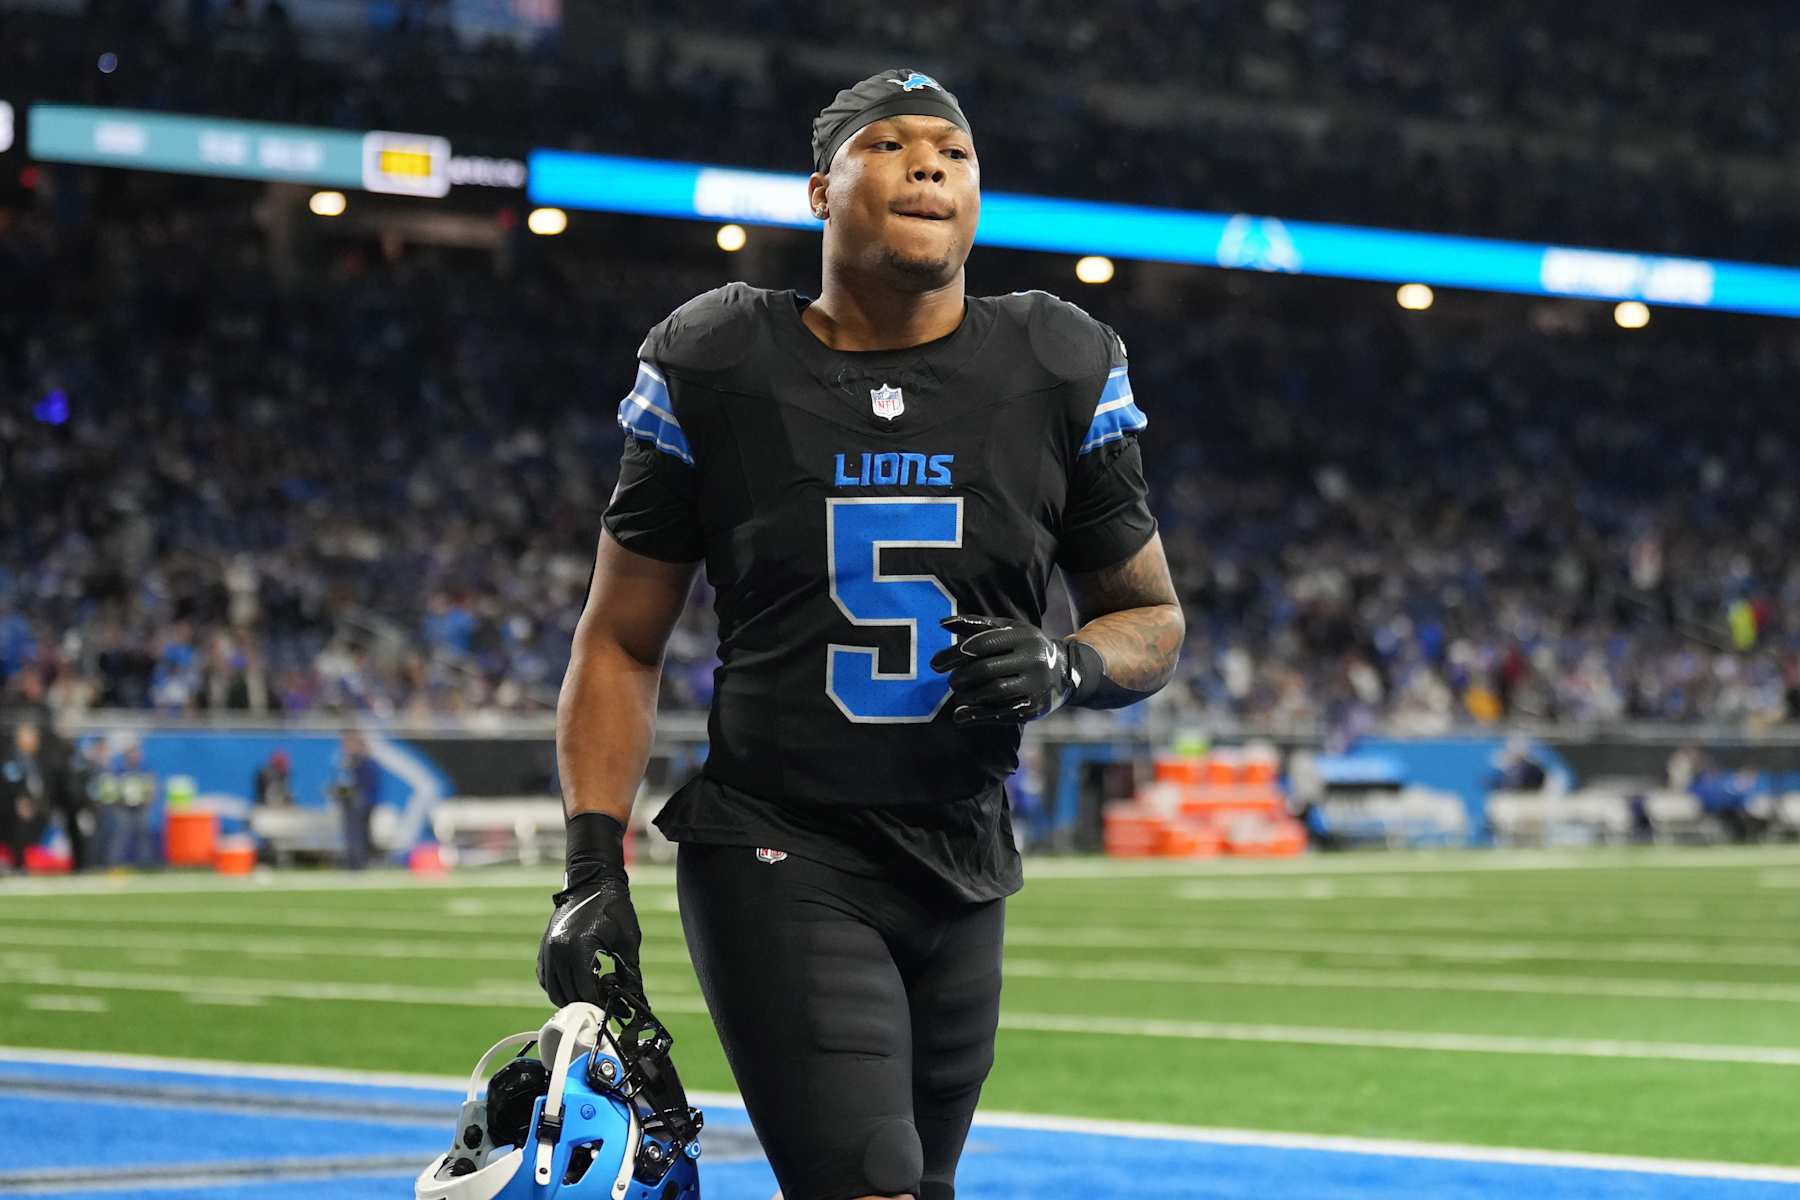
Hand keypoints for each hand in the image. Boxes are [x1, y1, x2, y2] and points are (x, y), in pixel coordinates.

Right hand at [537, 812, 641, 1005]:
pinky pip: (547, 979)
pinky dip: (559, 987)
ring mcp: (547, 949)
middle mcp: (557, 950)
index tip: (616, 1009)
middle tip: (607, 1006)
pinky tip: (578, 983)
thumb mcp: (628, 940)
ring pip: (554, 991)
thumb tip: (637, 1001)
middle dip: (588, 1005)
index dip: (602, 1004)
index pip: (586, 991)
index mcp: (578, 947)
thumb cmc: (614, 906)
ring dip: (573, 998)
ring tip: (594, 994)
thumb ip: (631, 973)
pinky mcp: (544, 948)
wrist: (592, 880)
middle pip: (568, 995)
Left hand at [930, 614, 1076, 724]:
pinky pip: (1001, 713)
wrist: (1064, 672)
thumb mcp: (1007, 629)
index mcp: (1023, 636)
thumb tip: (942, 623)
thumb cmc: (1025, 647)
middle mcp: (1032, 659)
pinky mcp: (1034, 708)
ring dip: (968, 696)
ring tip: (958, 695)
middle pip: (986, 669)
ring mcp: (1035, 685)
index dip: (954, 654)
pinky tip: (961, 716)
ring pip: (993, 692)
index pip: (981, 644)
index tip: (935, 664)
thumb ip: (976, 625)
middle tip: (950, 682)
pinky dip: (977, 716)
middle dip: (960, 677)